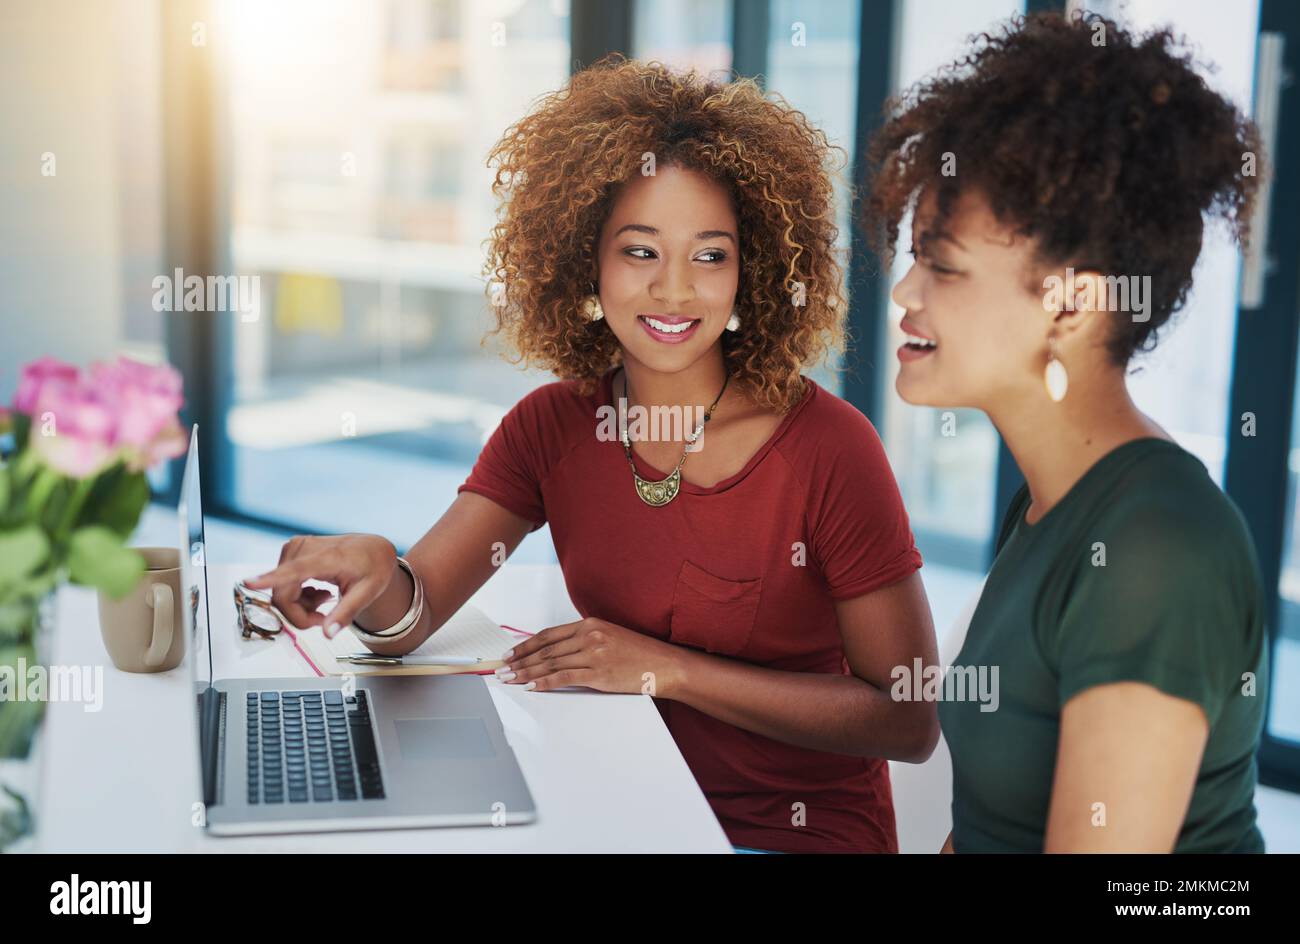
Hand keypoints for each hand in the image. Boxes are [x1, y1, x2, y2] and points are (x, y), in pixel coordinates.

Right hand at [241, 533, 396, 637]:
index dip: (270, 579)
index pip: (295, 570)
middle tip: (325, 618)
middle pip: (283, 595)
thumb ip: (346, 613)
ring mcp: (295, 548)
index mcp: (327, 558)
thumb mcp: (368, 593)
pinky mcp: (290, 551)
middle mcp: (305, 548)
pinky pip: (281, 585)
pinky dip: (298, 595)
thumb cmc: (372, 568)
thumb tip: (328, 633)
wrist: (372, 550)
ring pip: (280, 593)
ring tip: (326, 599)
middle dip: (300, 615)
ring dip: (300, 605)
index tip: (249, 582)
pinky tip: (318, 591)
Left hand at [496, 617, 682, 694]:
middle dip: (520, 661)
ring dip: (526, 672)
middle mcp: (589, 636)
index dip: (525, 645)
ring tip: (510, 679)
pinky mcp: (598, 674)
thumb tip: (558, 652)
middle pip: (545, 650)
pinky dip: (544, 682)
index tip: (511, 653)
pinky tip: (531, 686)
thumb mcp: (610, 636)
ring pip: (550, 664)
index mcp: (590, 624)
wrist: (665, 664)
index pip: (548, 635)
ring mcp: (593, 654)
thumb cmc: (640, 653)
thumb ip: (585, 640)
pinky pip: (564, 678)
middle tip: (502, 670)